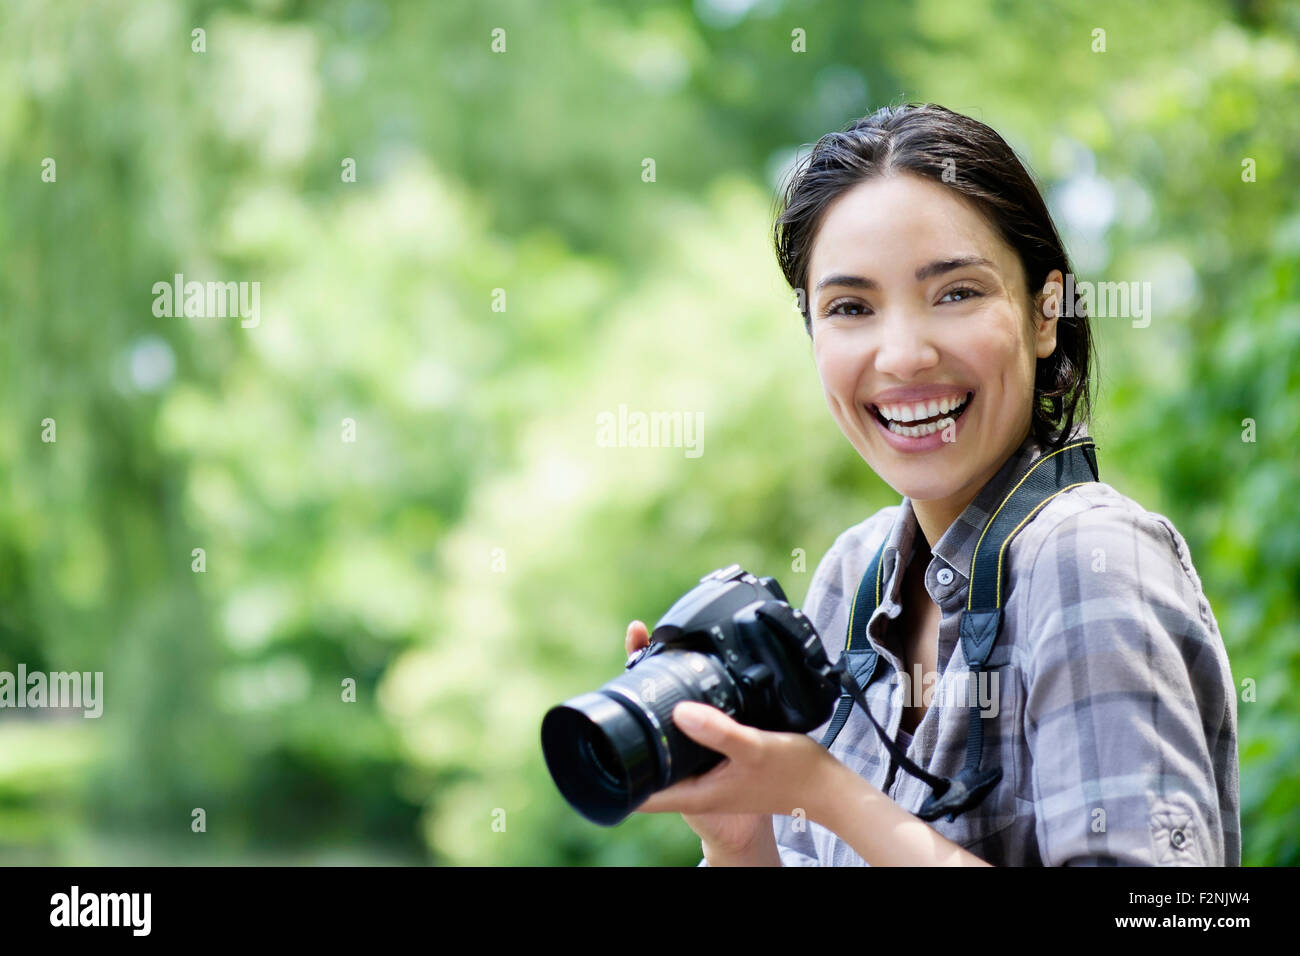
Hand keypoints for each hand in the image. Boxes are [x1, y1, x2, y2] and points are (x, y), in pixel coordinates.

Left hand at [623, 620, 837, 855]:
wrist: (827, 785)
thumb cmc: (794, 773)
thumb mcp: (754, 747)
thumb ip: (718, 731)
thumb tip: (679, 711)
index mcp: (695, 792)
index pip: (638, 792)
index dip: (613, 770)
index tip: (598, 736)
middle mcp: (697, 784)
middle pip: (647, 761)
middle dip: (630, 729)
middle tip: (621, 685)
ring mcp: (709, 772)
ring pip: (668, 746)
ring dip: (654, 718)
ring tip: (642, 679)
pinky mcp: (723, 758)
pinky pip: (690, 737)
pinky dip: (681, 716)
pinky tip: (682, 692)